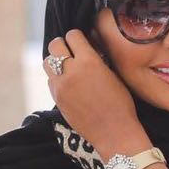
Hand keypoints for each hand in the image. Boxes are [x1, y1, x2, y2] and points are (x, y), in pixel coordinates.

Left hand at [43, 29, 145, 151]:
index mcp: (89, 62)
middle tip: (71, 52)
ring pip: (47, 62)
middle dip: (63, 45)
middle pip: (54, 45)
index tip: (81, 42)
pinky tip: (69, 85)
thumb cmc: (120, 104)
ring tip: (68, 68)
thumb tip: (86, 48)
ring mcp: (60, 86)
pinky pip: (50, 81)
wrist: (113, 132)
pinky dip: (57, 79)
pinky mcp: (56, 99)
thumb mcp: (113, 75)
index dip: (77, 37)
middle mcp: (71, 71)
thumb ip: (95, 59)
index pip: (72, 36)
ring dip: (56, 62)